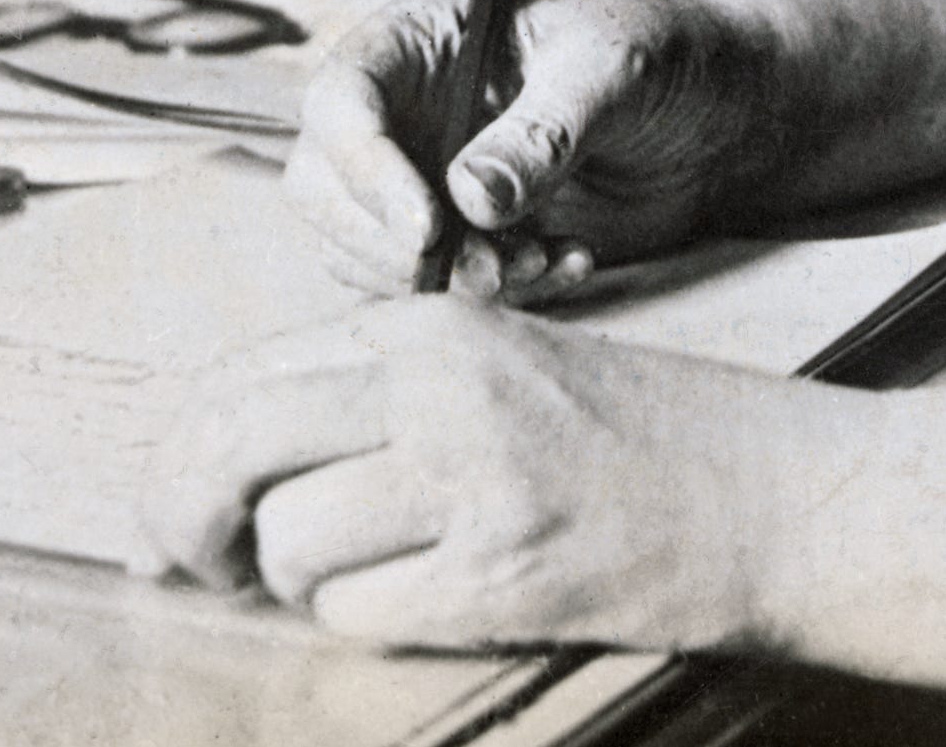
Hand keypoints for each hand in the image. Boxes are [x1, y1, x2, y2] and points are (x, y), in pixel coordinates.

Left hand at [138, 298, 809, 650]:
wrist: (780, 495)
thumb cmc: (640, 439)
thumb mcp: (499, 371)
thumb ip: (369, 403)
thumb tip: (205, 488)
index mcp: (430, 322)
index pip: (239, 381)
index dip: (175, 462)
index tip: (164, 522)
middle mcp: (436, 383)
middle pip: (224, 448)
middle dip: (182, 521)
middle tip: (192, 566)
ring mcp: (468, 476)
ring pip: (286, 544)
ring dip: (306, 582)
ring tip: (382, 572)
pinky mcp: (499, 569)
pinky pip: (357, 614)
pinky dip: (373, 623)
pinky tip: (438, 597)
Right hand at [285, 0, 776, 297]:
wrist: (714, 121)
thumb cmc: (663, 62)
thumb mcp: (614, 73)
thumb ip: (544, 131)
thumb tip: (469, 201)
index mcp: (424, 38)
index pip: (341, 98)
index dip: (364, 167)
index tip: (429, 228)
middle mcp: (404, 108)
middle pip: (322, 187)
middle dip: (392, 243)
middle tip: (485, 266)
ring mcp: (420, 178)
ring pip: (366, 251)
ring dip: (447, 277)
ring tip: (541, 257)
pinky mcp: (454, 239)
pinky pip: (430, 288)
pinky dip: (493, 294)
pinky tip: (567, 261)